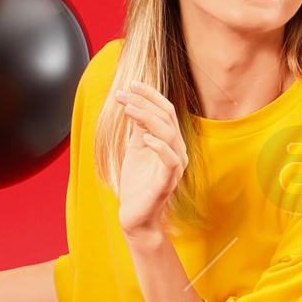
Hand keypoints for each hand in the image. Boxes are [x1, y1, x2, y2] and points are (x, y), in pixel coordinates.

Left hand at [116, 81, 188, 242]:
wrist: (136, 216)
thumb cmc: (137, 183)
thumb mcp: (136, 149)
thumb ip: (139, 128)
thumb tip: (134, 103)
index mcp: (170, 142)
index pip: (165, 111)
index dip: (150, 95)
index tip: (130, 85)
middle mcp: (177, 151)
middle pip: (167, 117)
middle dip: (145, 101)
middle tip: (123, 93)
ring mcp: (174, 166)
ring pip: (169, 134)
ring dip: (148, 118)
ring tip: (128, 109)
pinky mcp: (167, 182)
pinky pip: (170, 160)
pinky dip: (159, 146)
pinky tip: (145, 138)